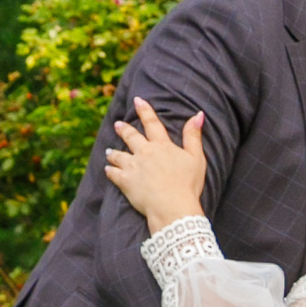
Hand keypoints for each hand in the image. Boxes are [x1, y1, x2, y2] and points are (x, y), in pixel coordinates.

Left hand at [103, 98, 208, 226]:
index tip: (137, 100)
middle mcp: (144, 153)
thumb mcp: (196, 158)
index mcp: (161, 146)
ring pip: (118, 155)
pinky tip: (107, 170)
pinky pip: (113, 173)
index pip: (152, 123)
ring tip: (109, 151)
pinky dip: (110, 171)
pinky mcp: (125, 182)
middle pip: (131, 137)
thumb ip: (194, 136)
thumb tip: (198, 114)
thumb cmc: (188, 184)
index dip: (144, 110)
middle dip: (123, 129)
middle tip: (118, 124)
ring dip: (113, 152)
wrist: (172, 206)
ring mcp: (132, 167)